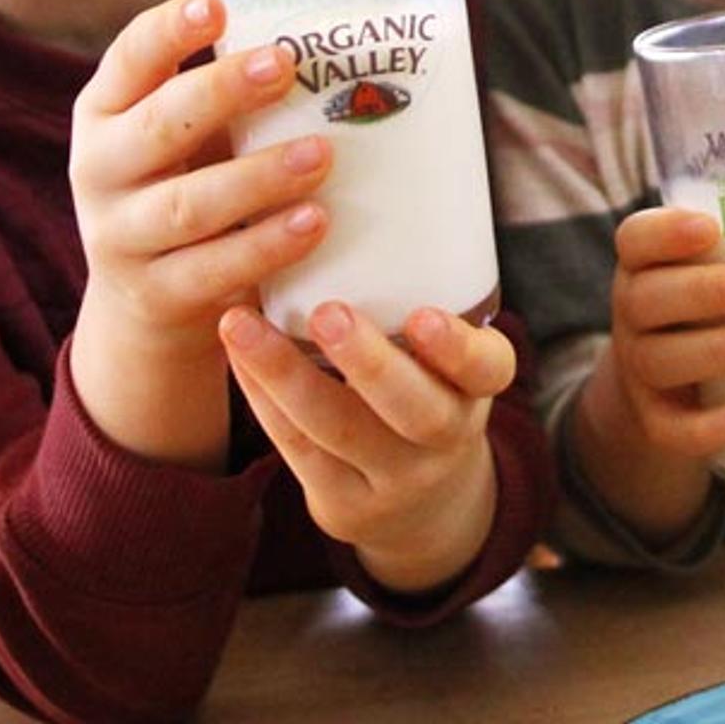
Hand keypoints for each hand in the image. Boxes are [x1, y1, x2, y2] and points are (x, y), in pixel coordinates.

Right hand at [66, 0, 330, 464]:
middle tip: (284, 65)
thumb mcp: (184, 137)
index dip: (167, 31)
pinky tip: (315, 222)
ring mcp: (119, 237)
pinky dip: (266, 245)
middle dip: (221, 92)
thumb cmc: (184, 187)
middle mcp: (99, 170)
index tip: (216, 7)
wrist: (145, 304)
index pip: (128, 59)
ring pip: (189, 204)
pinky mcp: (154, 295)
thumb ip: (226, 96)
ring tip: (321, 154)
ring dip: (259, 177)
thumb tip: (327, 34)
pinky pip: (213, 269)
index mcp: (105, 112)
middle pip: (158, 126)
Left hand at [220, 302, 511, 593]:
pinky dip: (263, 398)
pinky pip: (298, 448)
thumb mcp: (446, 365)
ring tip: (240, 325)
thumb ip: (417, 316)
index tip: (425, 317)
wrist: (426, 508)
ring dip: (284, 373)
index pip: (486, 369)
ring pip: (339, 430)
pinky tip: (238, 355)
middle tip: (327, 313)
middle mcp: (445, 441)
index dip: (457, 348)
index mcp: (476, 391)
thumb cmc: (426, 396)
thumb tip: (339, 216)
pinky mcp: (345, 507)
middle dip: (368, 362)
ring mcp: (396, 483)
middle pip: (414, 409)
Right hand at [597, 208, 724, 462]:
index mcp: (646, 265)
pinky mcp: (655, 418)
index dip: (666, 232)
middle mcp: (634, 313)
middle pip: (647, 298)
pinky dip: (707, 426)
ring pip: (660, 360)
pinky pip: (671, 428)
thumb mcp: (720, 266)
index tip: (711, 227)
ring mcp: (640, 368)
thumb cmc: (716, 305)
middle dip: (705, 290)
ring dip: (716, 349)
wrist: (672, 387)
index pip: (635, 239)